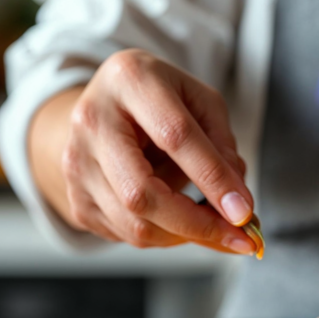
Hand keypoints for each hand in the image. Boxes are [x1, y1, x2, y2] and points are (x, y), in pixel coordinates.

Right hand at [39, 50, 256, 253]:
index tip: (243, 212)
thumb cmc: (162, 102)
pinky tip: (180, 219)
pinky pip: (125, 235)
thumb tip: (237, 202)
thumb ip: (224, 147)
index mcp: (130, 80)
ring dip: (184, 235)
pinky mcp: (75, 196)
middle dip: (196, 224)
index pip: (175, 136)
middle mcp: (91, 121)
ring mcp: (75, 162)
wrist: (106, 107)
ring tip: (213, 224)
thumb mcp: (202, 103)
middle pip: (141, 194)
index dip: (212, 179)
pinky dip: (164, 237)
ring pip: (133, 224)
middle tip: (237, 237)